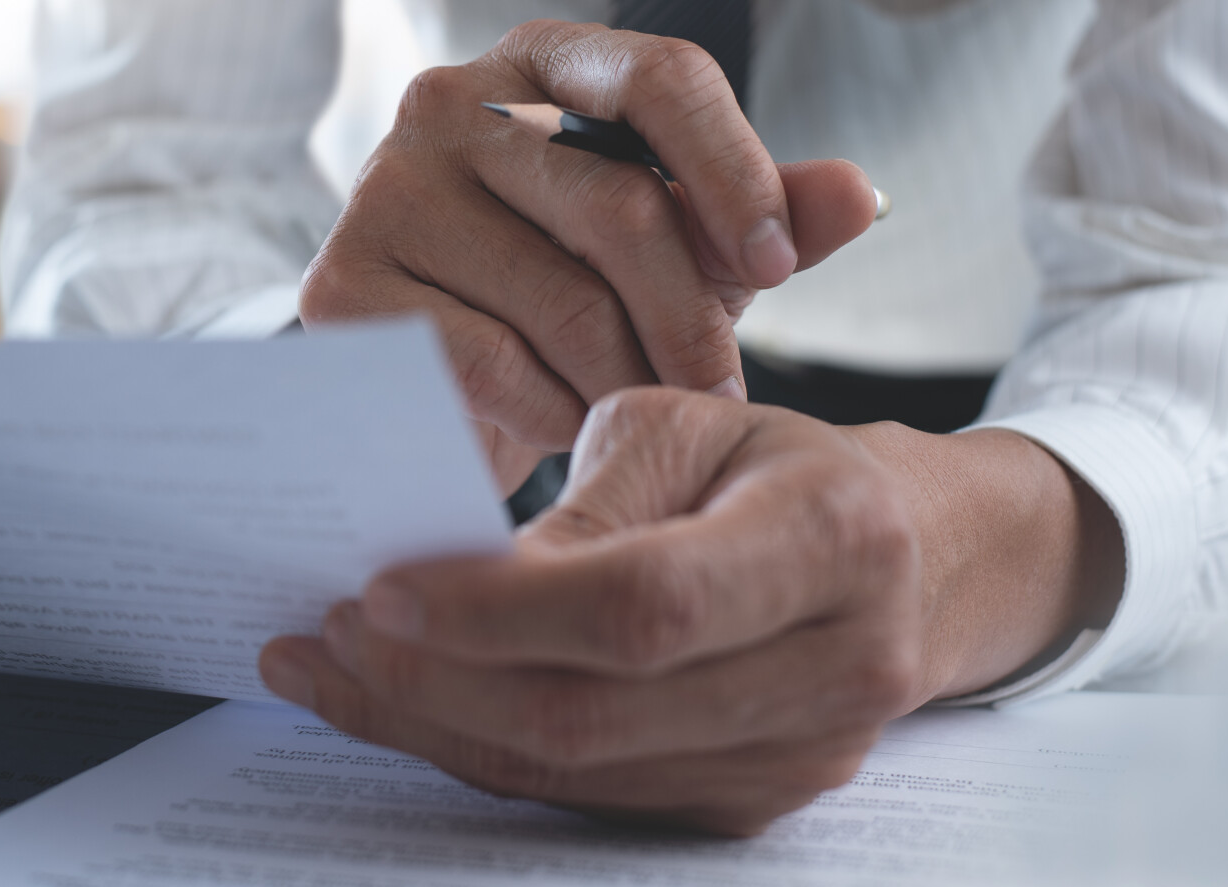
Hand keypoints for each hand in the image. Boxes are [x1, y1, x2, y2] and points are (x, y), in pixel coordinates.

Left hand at [258, 388, 1123, 834]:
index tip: (380, 587)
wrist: (903, 558)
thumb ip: (590, 496)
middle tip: (324, 633)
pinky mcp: (750, 805)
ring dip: (434, 725)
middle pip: (598, 711)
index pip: (644, 602)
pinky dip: (481, 750)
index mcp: (833, 540)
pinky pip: (590, 796)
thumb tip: (461, 573)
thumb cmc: (773, 463)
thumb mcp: (692, 421)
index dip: (503, 609)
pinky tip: (402, 705)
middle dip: (437, 680)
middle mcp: (835, 671)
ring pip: (580, 772)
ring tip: (327, 670)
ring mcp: (800, 759)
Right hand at [299, 20, 877, 492]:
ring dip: (628, 385)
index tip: (779, 268)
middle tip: (721, 398)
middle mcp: (448, 101)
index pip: (662, 76)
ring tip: (649, 420)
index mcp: (543, 63)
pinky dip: (551, 413)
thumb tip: (863, 196)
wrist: (431, 371)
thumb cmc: (572, 284)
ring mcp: (385, 188)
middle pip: (617, 204)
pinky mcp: (343, 285)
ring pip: (560, 300)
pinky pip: (490, 362)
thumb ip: (769, 216)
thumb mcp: (683, 243)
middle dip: (689, 321)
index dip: (735, 172)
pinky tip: (569, 429)